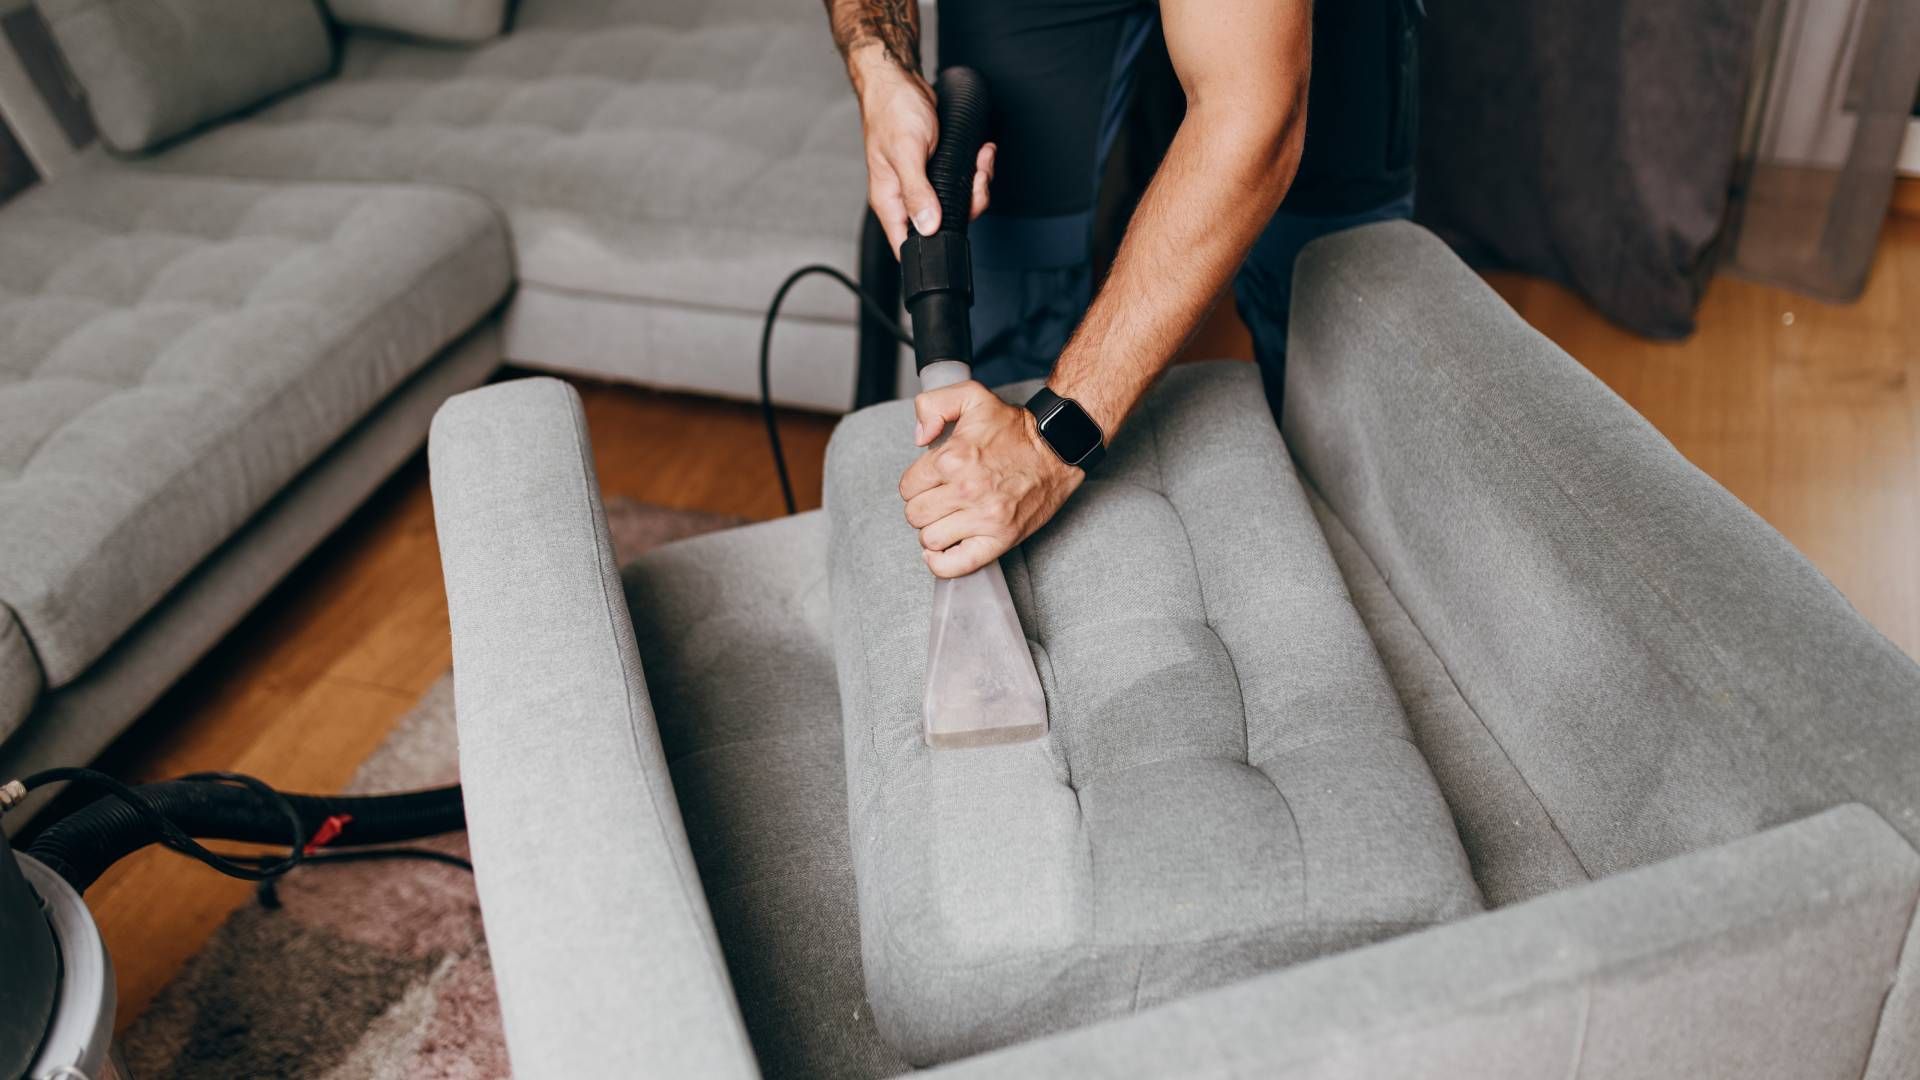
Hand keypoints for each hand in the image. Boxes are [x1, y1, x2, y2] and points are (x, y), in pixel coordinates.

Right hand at [849, 49, 994, 254]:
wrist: (900, 82)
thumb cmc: (893, 111)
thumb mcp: (906, 152)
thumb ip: (916, 192)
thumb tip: (928, 226)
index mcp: (890, 201)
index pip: (906, 245)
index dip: (930, 251)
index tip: (954, 237)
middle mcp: (906, 197)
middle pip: (943, 227)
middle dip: (968, 206)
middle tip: (975, 181)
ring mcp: (923, 185)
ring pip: (958, 204)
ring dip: (977, 184)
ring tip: (980, 160)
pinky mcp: (938, 170)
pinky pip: (963, 182)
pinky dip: (977, 170)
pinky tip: (980, 154)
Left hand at [899, 381, 1082, 577]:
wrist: (1057, 449)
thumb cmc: (1015, 428)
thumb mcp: (972, 396)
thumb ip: (933, 403)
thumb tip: (919, 438)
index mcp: (953, 458)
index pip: (908, 487)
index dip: (916, 484)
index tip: (932, 481)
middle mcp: (966, 490)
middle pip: (915, 515)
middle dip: (923, 506)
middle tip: (941, 498)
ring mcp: (984, 518)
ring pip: (930, 539)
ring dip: (934, 530)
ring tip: (948, 519)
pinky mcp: (1000, 538)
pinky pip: (956, 565)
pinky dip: (941, 563)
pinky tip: (942, 550)